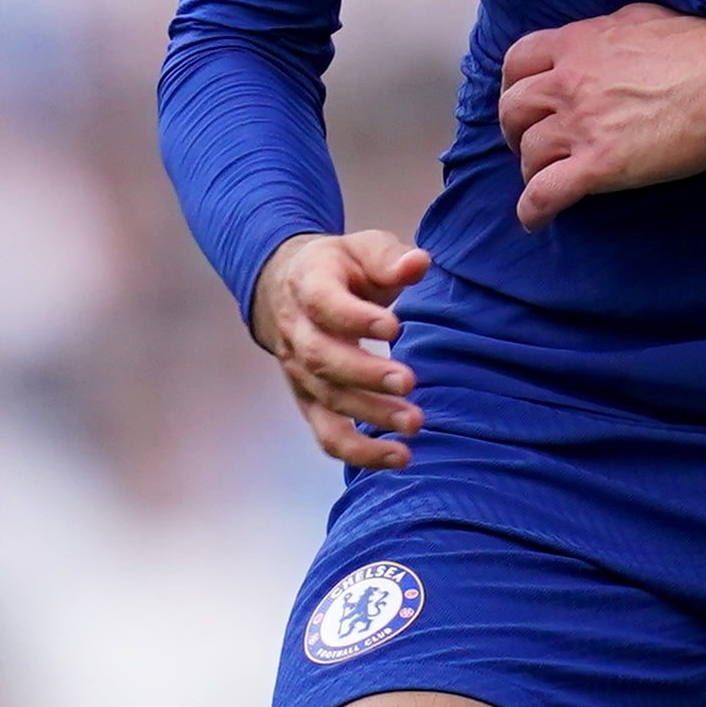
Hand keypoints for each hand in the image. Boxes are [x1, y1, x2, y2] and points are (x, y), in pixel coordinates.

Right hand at [253, 229, 430, 468]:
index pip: (323, 303)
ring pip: (328, 399)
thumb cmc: (338, 269)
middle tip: (409, 382)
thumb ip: (390, 258)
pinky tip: (398, 458)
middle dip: (366, 374)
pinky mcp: (310, 401)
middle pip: (322, 358)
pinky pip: (328, 434)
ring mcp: (300, 372)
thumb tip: (419, 263)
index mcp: (307, 285)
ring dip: (370, 416)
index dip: (354, 318)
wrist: (286, 289)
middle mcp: (297, 332)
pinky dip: (359, 451)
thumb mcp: (362, 249)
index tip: (394, 327)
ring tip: (414, 425)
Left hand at [499, 5, 705, 222]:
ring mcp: (580, 125)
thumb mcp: (643, 18)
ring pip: (528, 153)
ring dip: (532, 169)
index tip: (527, 100)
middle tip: (533, 142)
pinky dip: (533, 209)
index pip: (519, 61)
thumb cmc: (703, 48)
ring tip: (546, 180)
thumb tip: (605, 41)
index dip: (515, 84)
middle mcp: (568, 82)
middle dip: (516, 129)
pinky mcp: (598, 166)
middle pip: (513, 109)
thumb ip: (610, 32)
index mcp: (579, 43)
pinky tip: (536, 219)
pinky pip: (545, 193)